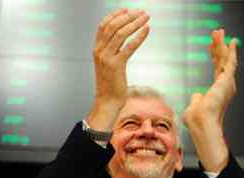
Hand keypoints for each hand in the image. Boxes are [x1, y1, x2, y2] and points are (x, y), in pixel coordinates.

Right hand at [87, 8, 149, 130]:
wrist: (107, 102)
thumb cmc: (110, 85)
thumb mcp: (107, 65)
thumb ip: (111, 51)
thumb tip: (121, 40)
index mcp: (96, 49)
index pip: (103, 26)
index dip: (115, 15)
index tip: (127, 9)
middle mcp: (99, 51)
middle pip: (113, 26)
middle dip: (128, 16)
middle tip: (141, 12)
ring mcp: (107, 58)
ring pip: (120, 33)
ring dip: (134, 23)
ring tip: (146, 18)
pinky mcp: (117, 66)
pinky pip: (129, 47)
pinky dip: (139, 37)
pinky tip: (146, 30)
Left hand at [182, 29, 236, 171]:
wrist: (201, 124)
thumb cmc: (196, 120)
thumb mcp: (194, 106)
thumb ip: (197, 98)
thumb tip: (197, 94)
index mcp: (217, 92)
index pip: (217, 70)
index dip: (215, 57)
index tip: (211, 47)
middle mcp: (224, 87)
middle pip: (222, 62)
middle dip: (219, 47)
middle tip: (217, 33)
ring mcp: (227, 84)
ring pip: (225, 59)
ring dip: (222, 45)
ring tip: (219, 31)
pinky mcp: (227, 81)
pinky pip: (230, 62)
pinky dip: (231, 51)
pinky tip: (231, 41)